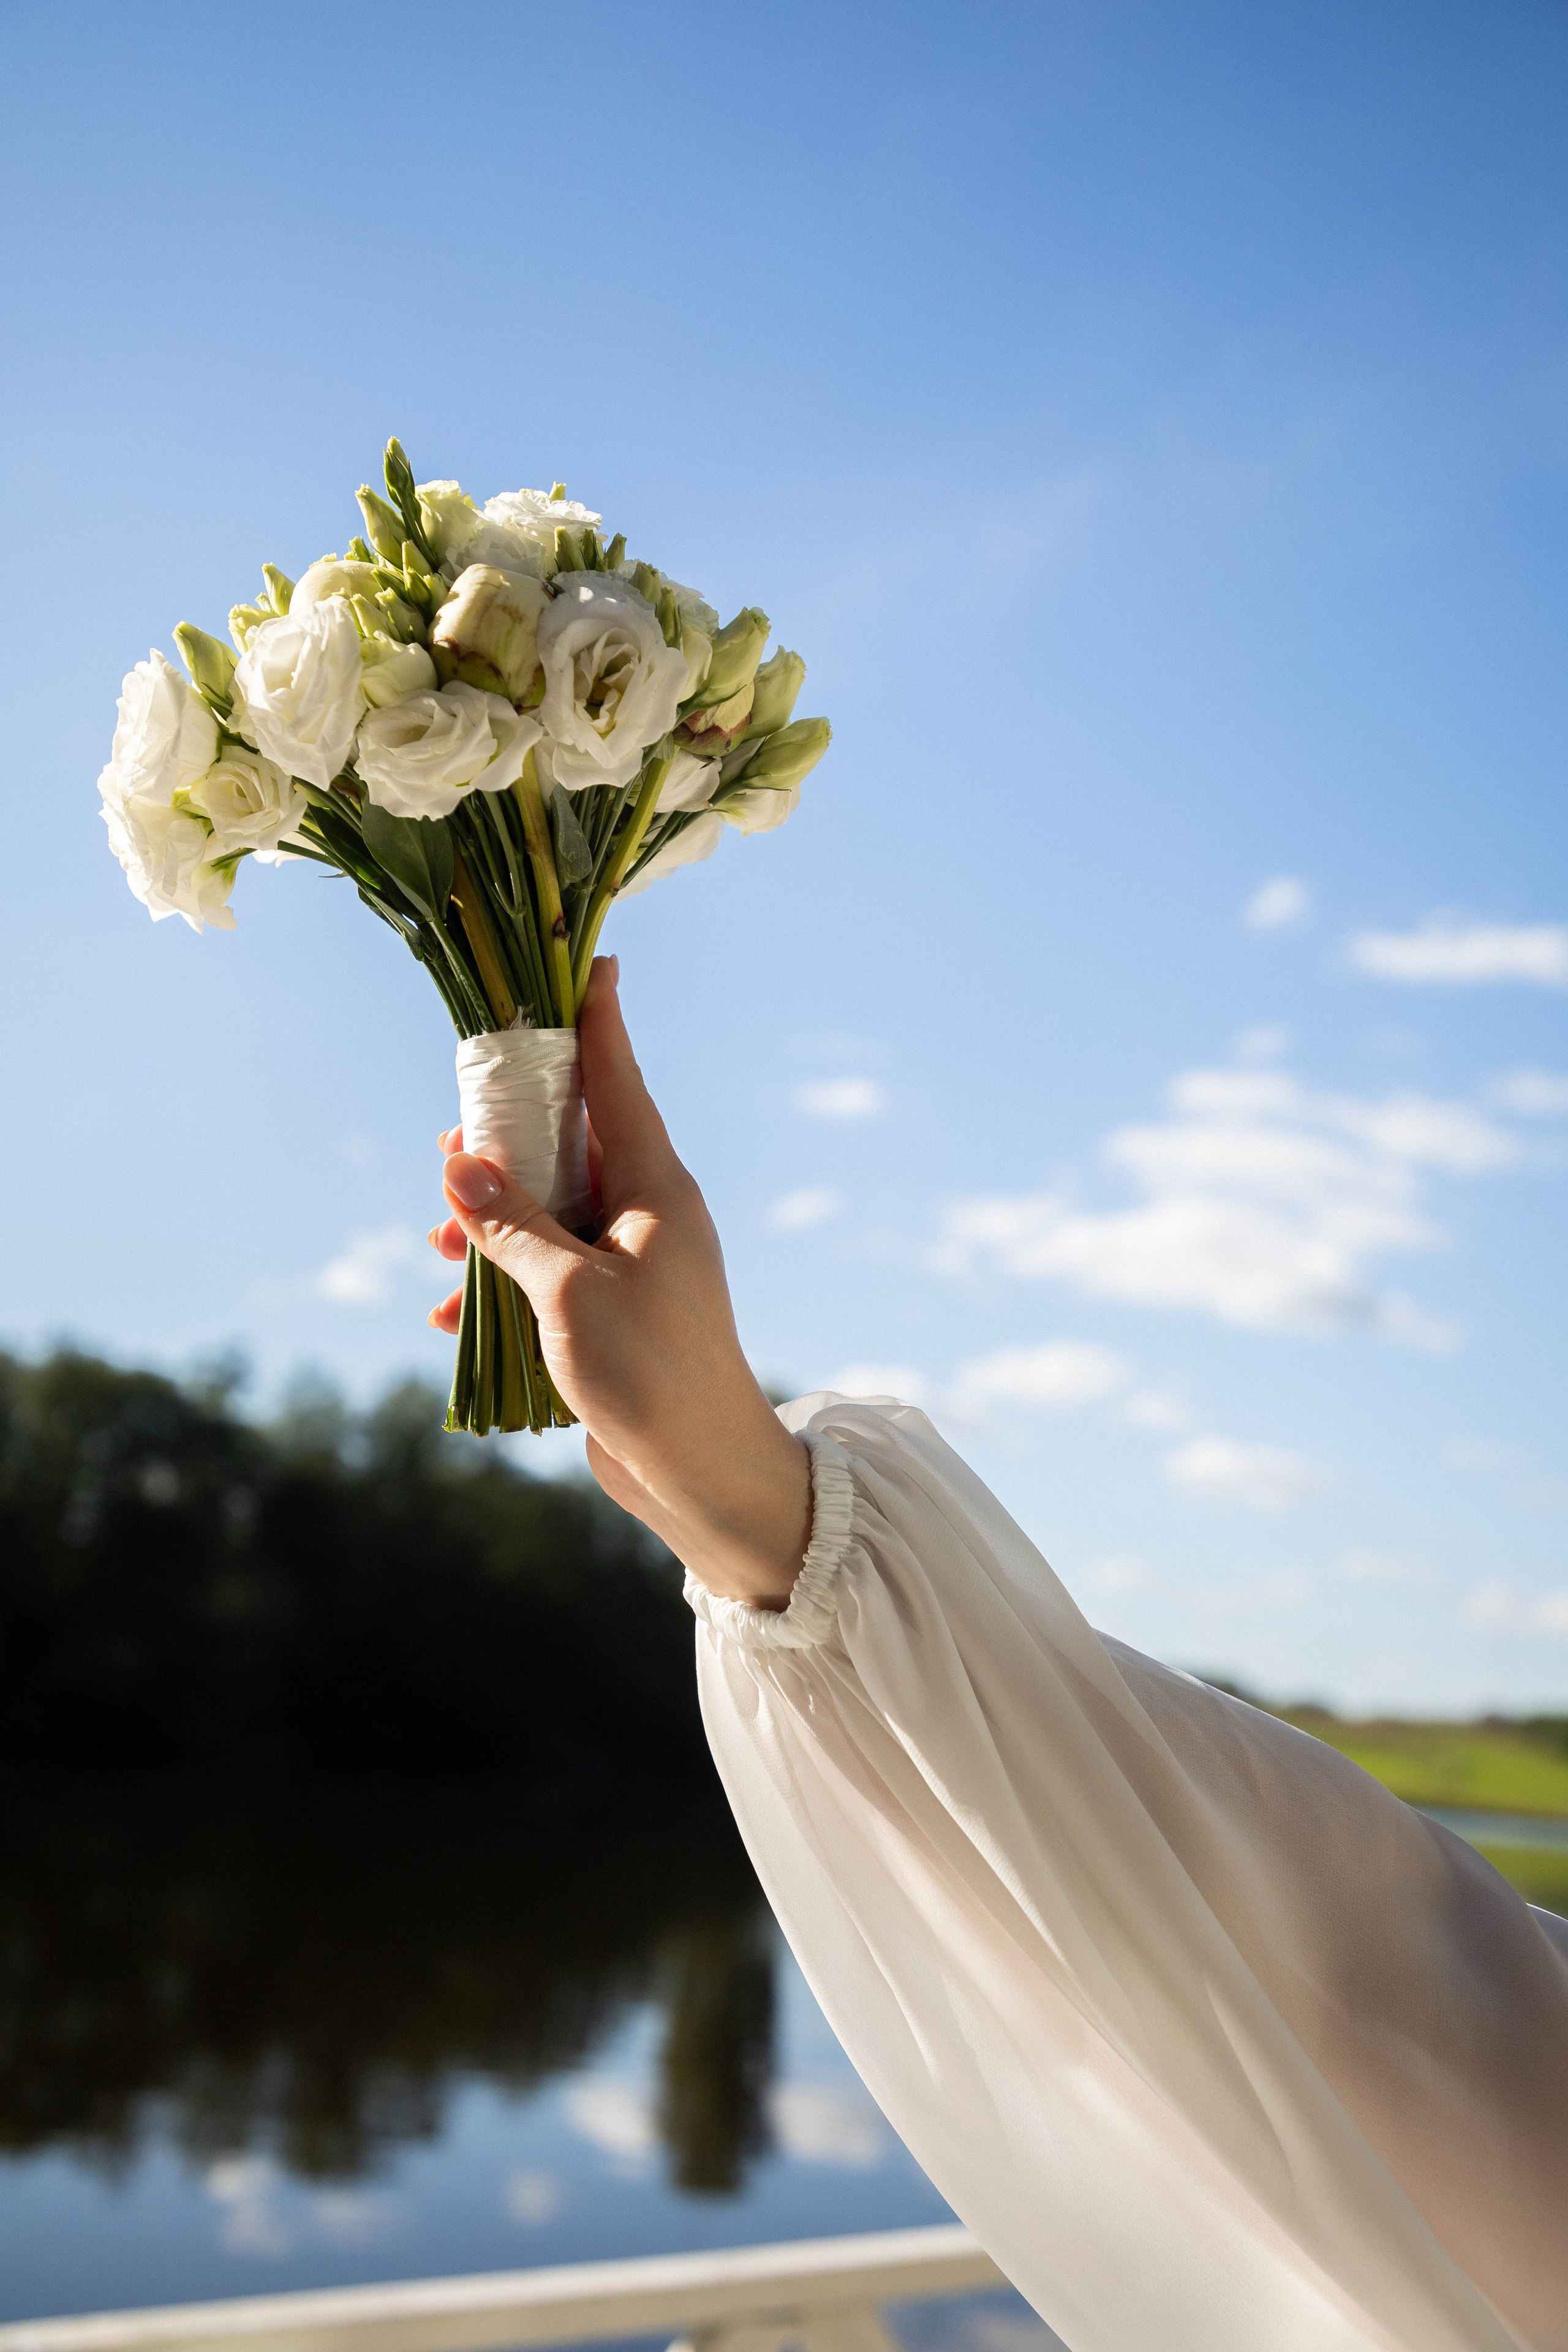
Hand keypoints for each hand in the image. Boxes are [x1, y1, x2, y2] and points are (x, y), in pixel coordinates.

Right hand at [428, 957, 809, 1609]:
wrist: (702, 1473)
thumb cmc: (652, 1373)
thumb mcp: (568, 1292)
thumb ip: (512, 1227)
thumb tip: (458, 1169)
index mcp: (657, 1187)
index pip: (620, 1080)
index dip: (597, 1021)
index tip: (588, 960)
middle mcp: (648, 1213)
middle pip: (571, 1141)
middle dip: (506, 1139)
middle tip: (448, 1141)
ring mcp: (630, 1263)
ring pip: (549, 1210)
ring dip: (492, 1223)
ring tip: (437, 1239)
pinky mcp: (610, 1311)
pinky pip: (545, 1274)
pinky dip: (500, 1287)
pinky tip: (453, 1314)